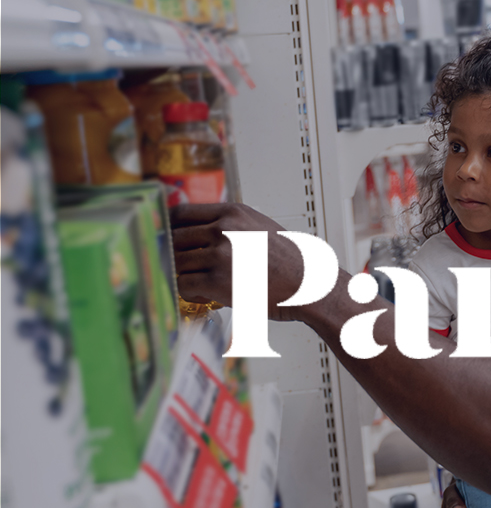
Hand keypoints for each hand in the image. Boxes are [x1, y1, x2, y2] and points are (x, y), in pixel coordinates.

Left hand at [170, 203, 327, 321]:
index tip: (165, 237)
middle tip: (178, 266)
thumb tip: (201, 231)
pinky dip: (188, 292)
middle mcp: (223, 229)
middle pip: (174, 238)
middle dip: (173, 255)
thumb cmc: (290, 262)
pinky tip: (203, 294)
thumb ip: (229, 224)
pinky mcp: (216, 280)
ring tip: (197, 282)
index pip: (181, 213)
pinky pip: (183, 285)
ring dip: (181, 275)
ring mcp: (219, 254)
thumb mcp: (259, 227)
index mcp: (232, 213)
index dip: (168, 227)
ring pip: (176, 263)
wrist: (309, 285)